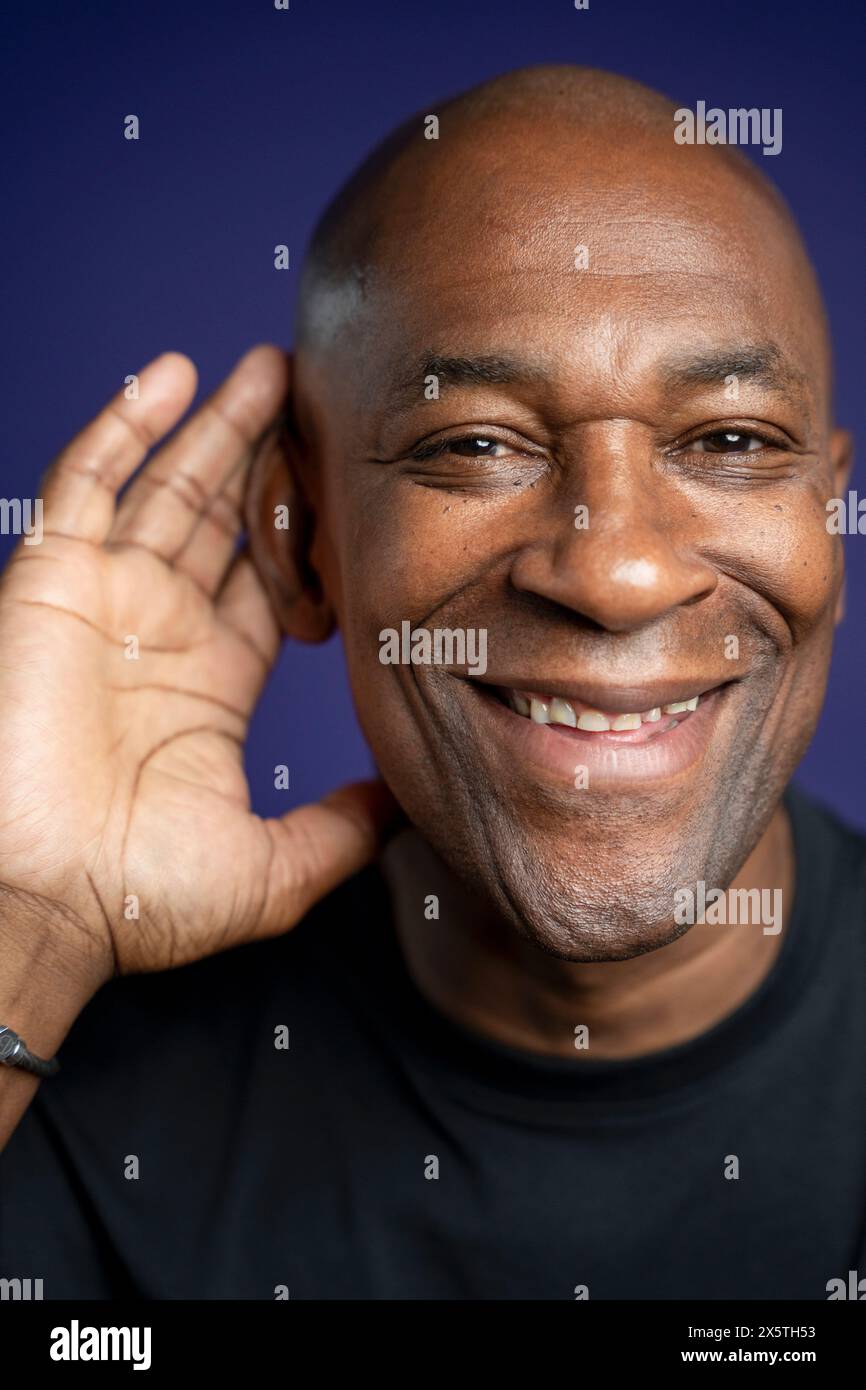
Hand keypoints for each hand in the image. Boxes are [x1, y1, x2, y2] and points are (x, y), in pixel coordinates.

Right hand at [0, 346, 394, 984]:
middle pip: (225, 518)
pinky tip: (173, 376)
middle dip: (267, 457)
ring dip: (214, 423)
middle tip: (318, 395)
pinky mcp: (52, 577)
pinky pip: (87, 481)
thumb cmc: (141, 897)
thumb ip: (343, 829)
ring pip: (166, 484)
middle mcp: (160, 629)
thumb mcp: (272, 870)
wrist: (41, 901)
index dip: (312, 534)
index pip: (271, 581)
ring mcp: (106, 598)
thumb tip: (406, 804)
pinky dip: (125, 426)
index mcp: (211, 681)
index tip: (360, 487)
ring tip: (270, 367)